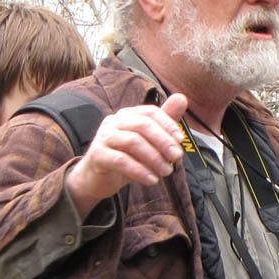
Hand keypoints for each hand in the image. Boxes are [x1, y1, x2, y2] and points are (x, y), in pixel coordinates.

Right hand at [65, 94, 187, 219]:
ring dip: (154, 158)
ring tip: (166, 171)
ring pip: (132, 142)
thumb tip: (182, 97)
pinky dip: (139, 171)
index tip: (180, 140)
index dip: (168, 124)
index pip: (151, 112)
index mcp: (127, 115)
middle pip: (142, 125)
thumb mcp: (148, 140)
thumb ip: (164, 121)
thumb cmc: (126, 156)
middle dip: (163, 141)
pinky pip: (120, 161)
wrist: (97, 178)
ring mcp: (104, 137)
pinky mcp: (97, 155)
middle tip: (177, 157)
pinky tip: (152, 180)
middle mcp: (114, 122)